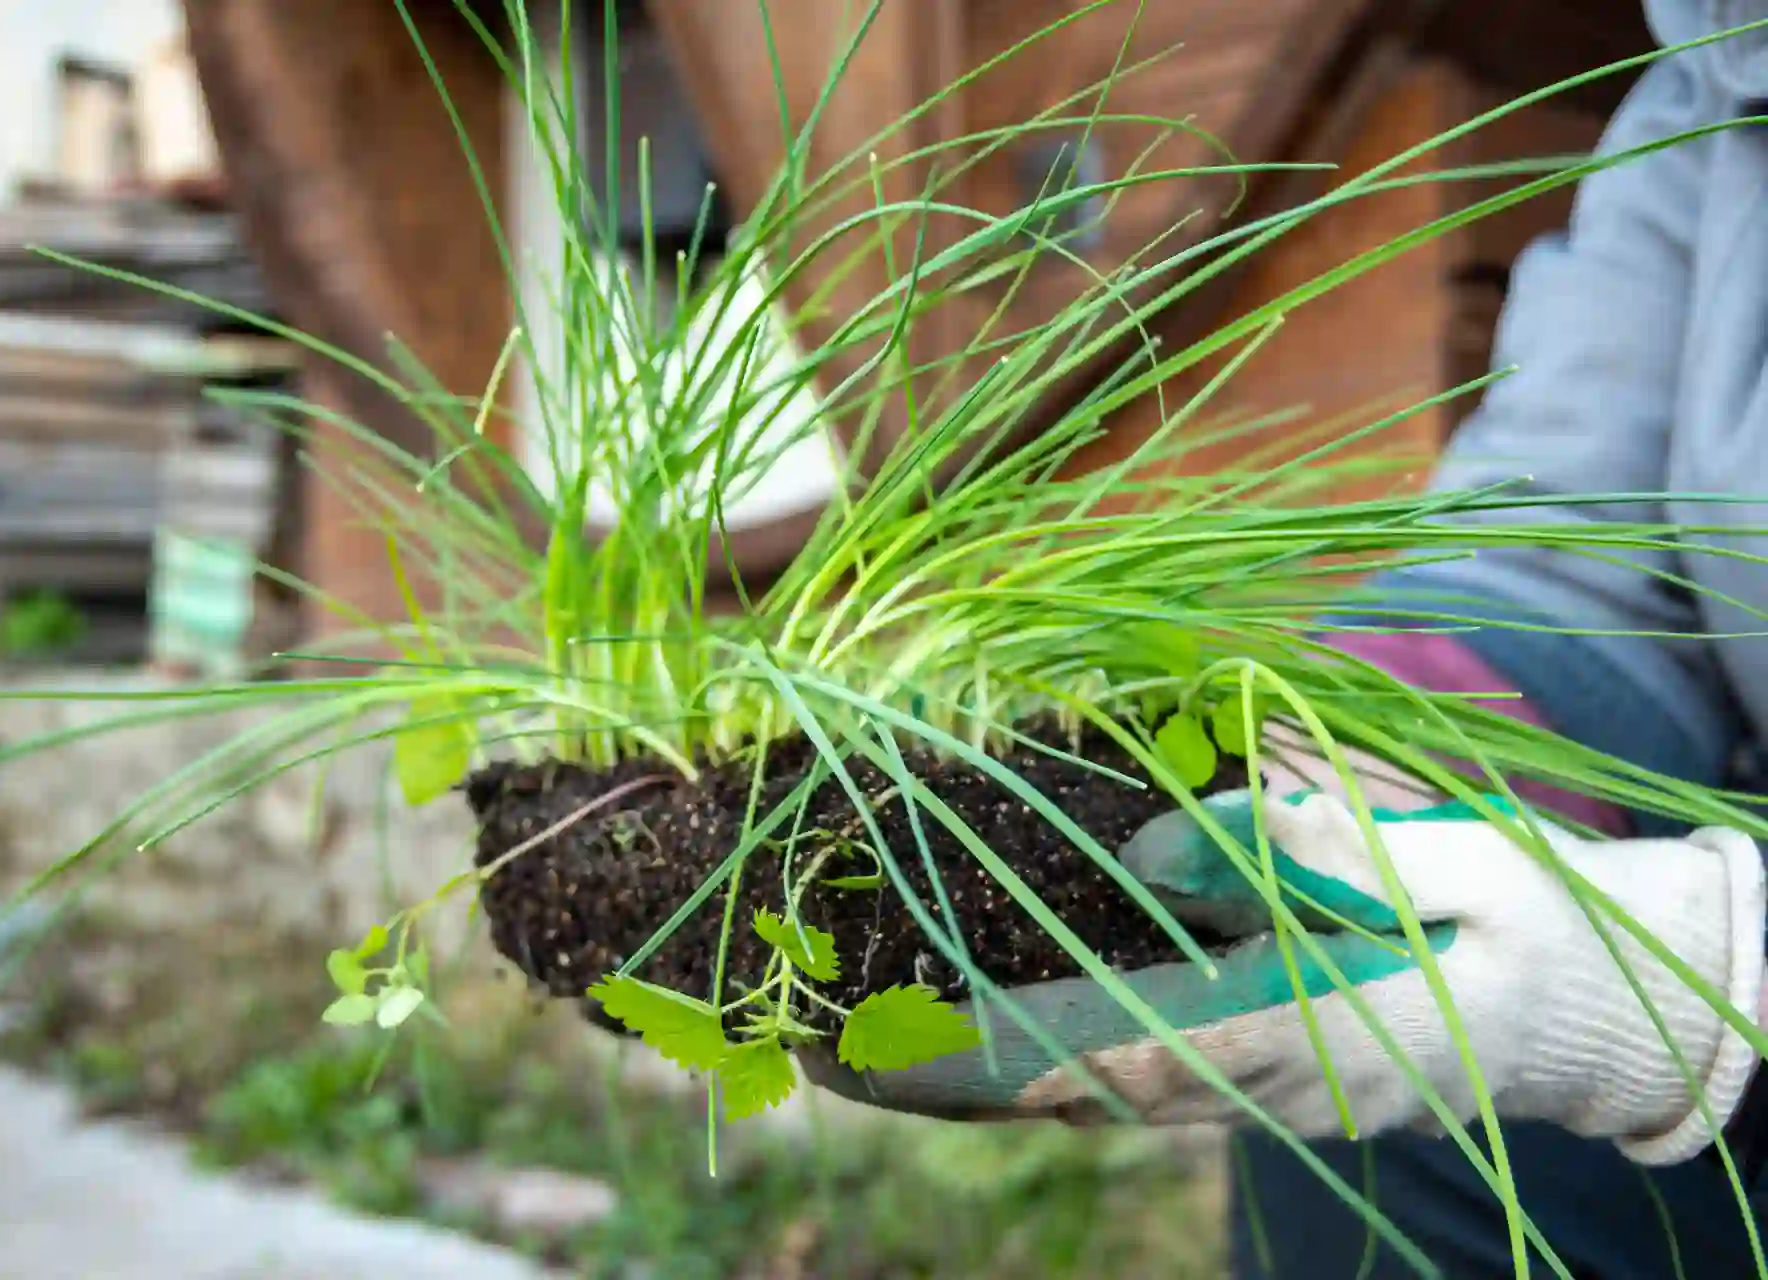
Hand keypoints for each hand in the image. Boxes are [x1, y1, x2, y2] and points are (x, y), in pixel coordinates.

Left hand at [800, 791, 1764, 1164]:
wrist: (1576, 1014)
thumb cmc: (1530, 931)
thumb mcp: (1463, 870)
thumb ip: (1322, 853)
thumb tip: (1166, 845)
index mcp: (1308, 1033)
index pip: (1132, 1053)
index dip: (1000, 1052)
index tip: (891, 1047)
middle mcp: (1249, 1077)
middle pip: (1064, 1086)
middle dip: (937, 1074)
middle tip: (803, 1045)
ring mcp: (1236, 1081)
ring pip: (1070, 1087)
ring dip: (954, 1070)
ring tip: (829, 1039)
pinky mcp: (1231, 1063)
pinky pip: (1103, 1071)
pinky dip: (1011, 1059)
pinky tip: (941, 1032)